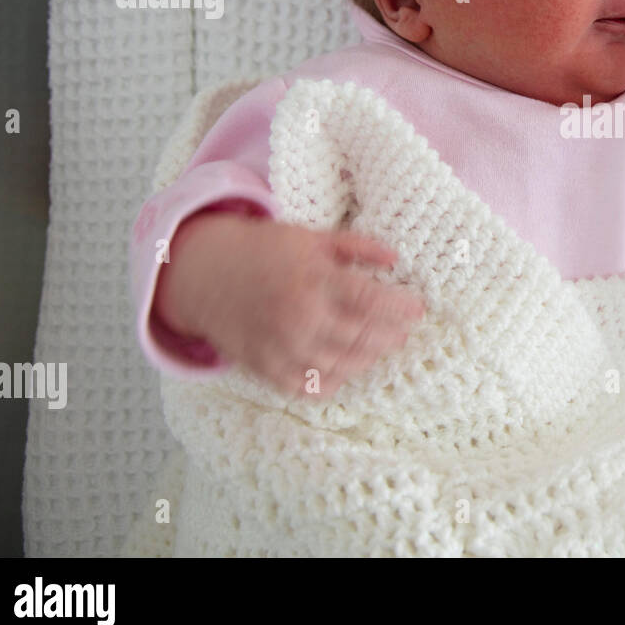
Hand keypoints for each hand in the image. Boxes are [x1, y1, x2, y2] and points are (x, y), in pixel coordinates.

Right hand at [155, 212, 424, 397]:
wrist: (205, 272)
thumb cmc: (265, 251)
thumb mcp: (312, 238)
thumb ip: (357, 246)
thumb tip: (396, 258)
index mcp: (314, 279)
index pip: (370, 301)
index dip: (400, 309)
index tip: (418, 310)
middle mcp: (300, 316)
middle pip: (361, 337)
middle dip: (390, 337)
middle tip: (402, 333)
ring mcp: (282, 345)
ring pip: (341, 366)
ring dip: (367, 360)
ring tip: (378, 349)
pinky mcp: (265, 366)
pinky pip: (308, 386)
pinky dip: (332, 382)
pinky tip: (345, 370)